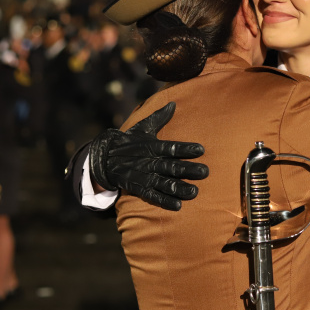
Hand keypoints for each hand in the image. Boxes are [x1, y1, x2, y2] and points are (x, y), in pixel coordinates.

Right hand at [89, 102, 208, 210]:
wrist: (104, 158)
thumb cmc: (129, 141)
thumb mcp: (143, 128)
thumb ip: (160, 117)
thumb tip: (173, 103)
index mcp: (152, 146)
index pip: (171, 147)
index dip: (186, 149)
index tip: (201, 150)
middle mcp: (149, 162)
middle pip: (171, 167)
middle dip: (188, 170)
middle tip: (205, 172)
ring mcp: (144, 176)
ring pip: (164, 183)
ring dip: (179, 188)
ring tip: (195, 192)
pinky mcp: (138, 188)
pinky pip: (152, 195)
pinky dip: (165, 201)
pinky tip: (178, 206)